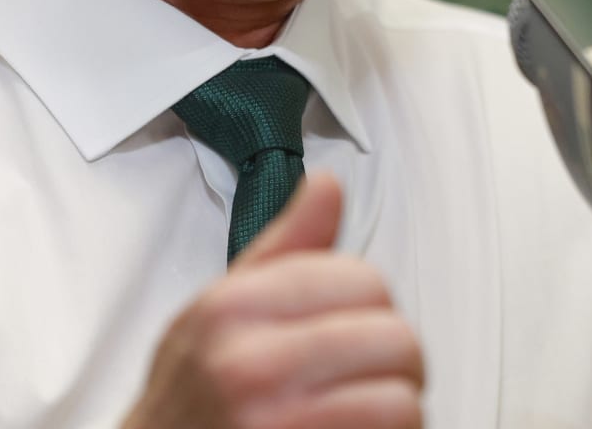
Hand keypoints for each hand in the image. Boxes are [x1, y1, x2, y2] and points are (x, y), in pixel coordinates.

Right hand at [122, 172, 424, 428]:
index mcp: (233, 307)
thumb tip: (329, 186)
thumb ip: (285, 247)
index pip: (363, 280)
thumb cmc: (190, 394)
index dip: (373, 307)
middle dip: (395, 361)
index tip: (356, 325)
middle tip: (370, 376)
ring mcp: (275, 421)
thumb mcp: (219, 309)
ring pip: (401, 399)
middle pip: (393, 338)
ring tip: (367, 411)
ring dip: (396, 410)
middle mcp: (251, 362)